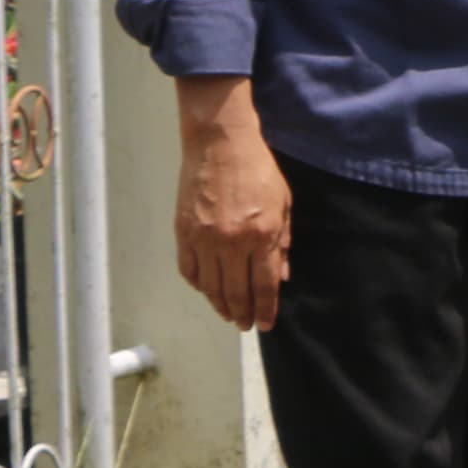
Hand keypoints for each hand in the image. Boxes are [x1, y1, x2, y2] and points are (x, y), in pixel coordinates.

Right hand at [172, 77, 287, 332]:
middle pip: (236, 292)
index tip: (264, 324)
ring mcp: (204, 239)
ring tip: (227, 313)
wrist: (219, 143)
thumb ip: (283, 242)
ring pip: (210, 287)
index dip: (265, 310)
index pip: (264, 286)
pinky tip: (206, 289)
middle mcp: (232, 242)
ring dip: (220, 305)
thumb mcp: (283, 203)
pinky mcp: (183, 232)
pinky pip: (189, 270)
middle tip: (244, 324)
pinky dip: (198, 285)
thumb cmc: (257, 169)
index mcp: (262, 235)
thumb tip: (282, 276)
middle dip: (242, 314)